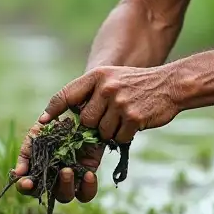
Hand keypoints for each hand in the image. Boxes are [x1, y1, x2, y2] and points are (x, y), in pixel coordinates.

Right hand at [11, 121, 103, 204]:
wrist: (86, 108)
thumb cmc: (61, 114)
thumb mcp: (43, 124)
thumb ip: (31, 140)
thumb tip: (20, 169)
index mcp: (38, 162)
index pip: (27, 183)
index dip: (24, 186)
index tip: (26, 182)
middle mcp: (53, 171)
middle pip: (45, 193)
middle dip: (45, 188)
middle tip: (55, 173)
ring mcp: (70, 173)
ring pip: (66, 195)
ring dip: (65, 187)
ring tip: (68, 170)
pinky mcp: (87, 172)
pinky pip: (87, 190)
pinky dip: (88, 188)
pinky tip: (88, 174)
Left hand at [38, 64, 181, 143]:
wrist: (171, 84)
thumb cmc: (139, 84)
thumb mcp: (113, 77)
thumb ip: (93, 92)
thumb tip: (74, 116)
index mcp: (98, 76)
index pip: (66, 94)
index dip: (53, 110)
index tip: (42, 122)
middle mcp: (106, 88)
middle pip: (85, 121)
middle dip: (95, 126)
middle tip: (110, 119)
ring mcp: (120, 103)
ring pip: (102, 132)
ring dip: (113, 131)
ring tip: (126, 117)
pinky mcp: (133, 118)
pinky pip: (120, 137)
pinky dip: (126, 135)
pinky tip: (136, 122)